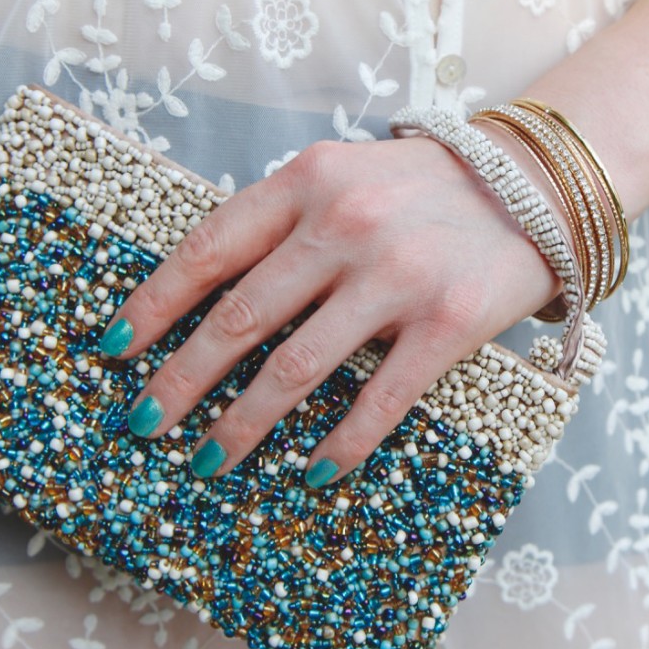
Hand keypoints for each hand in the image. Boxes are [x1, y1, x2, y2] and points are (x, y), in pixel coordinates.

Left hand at [99, 135, 560, 485]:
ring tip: (211, 461)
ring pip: (298, 368)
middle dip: (182, 382)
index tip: (115, 352)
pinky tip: (313, 471)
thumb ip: (283, 219)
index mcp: (307, 182)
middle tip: (145, 426)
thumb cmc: (423, 189)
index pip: (208, 249)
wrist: (533, 187)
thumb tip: (208, 295)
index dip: (154, 306)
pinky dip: (341, 444)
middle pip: (240, 319)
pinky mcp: (447, 323)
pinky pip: (381, 400)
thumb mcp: (344, 176)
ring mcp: (397, 276)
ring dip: (245, 424)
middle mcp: (345, 225)